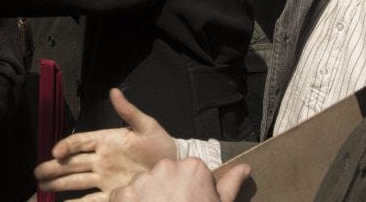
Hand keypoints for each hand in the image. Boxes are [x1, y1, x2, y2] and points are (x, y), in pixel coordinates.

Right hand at [35, 89, 176, 196]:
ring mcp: (104, 178)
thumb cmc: (160, 146)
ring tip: (41, 187)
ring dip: (58, 184)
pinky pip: (91, 200)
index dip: (67, 145)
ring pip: (76, 181)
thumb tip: (114, 91)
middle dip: (53, 168)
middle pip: (72, 163)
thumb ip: (129, 111)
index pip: (80, 142)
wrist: (174, 167)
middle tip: (37, 173)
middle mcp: (100, 160)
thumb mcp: (147, 126)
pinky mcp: (112, 194)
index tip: (55, 152)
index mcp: (106, 141)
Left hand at [108, 158, 249, 201]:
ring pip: (144, 186)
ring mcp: (142, 180)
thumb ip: (230, 185)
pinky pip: (124, 197)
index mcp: (193, 168)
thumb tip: (244, 167)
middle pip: (164, 177)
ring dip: (148, 199)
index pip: (187, 172)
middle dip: (167, 192)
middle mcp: (166, 167)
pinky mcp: (122, 194)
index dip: (189, 191)